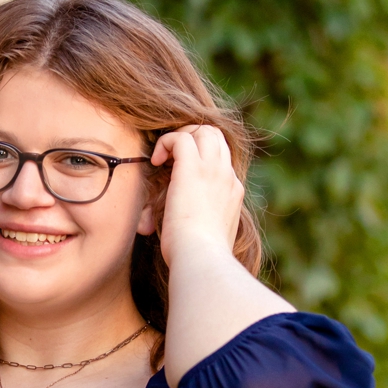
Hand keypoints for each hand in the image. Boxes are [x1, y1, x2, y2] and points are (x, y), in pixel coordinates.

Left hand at [150, 124, 245, 262]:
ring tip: (163, 158)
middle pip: (216, 135)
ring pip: (202, 130)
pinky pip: (181, 138)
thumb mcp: (206, 234)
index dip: (199, 154)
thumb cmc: (197, 255)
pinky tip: (156, 162)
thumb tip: (178, 222)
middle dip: (191, 136)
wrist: (202, 257)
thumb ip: (199, 220)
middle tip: (169, 156)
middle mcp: (226, 176)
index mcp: (232, 191)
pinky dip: (165, 142)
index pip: (221, 157)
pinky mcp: (193, 170)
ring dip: (178, 136)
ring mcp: (213, 171)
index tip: (176, 168)